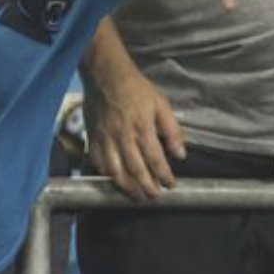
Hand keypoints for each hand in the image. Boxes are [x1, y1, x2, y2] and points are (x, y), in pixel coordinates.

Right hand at [87, 70, 184, 200]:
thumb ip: (172, 130)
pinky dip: (107, 175)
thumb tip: (180, 154)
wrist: (106, 76)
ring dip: (126, 187)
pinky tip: (115, 181)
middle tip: (154, 197)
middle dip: (147, 187)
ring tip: (136, 195)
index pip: (155, 159)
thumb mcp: (161, 104)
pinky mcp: (93, 137)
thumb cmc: (134, 88)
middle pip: (135, 169)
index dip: (164, 176)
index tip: (171, 185)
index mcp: (142, 127)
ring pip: (115, 170)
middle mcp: (122, 135)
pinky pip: (98, 162)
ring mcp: (105, 138)